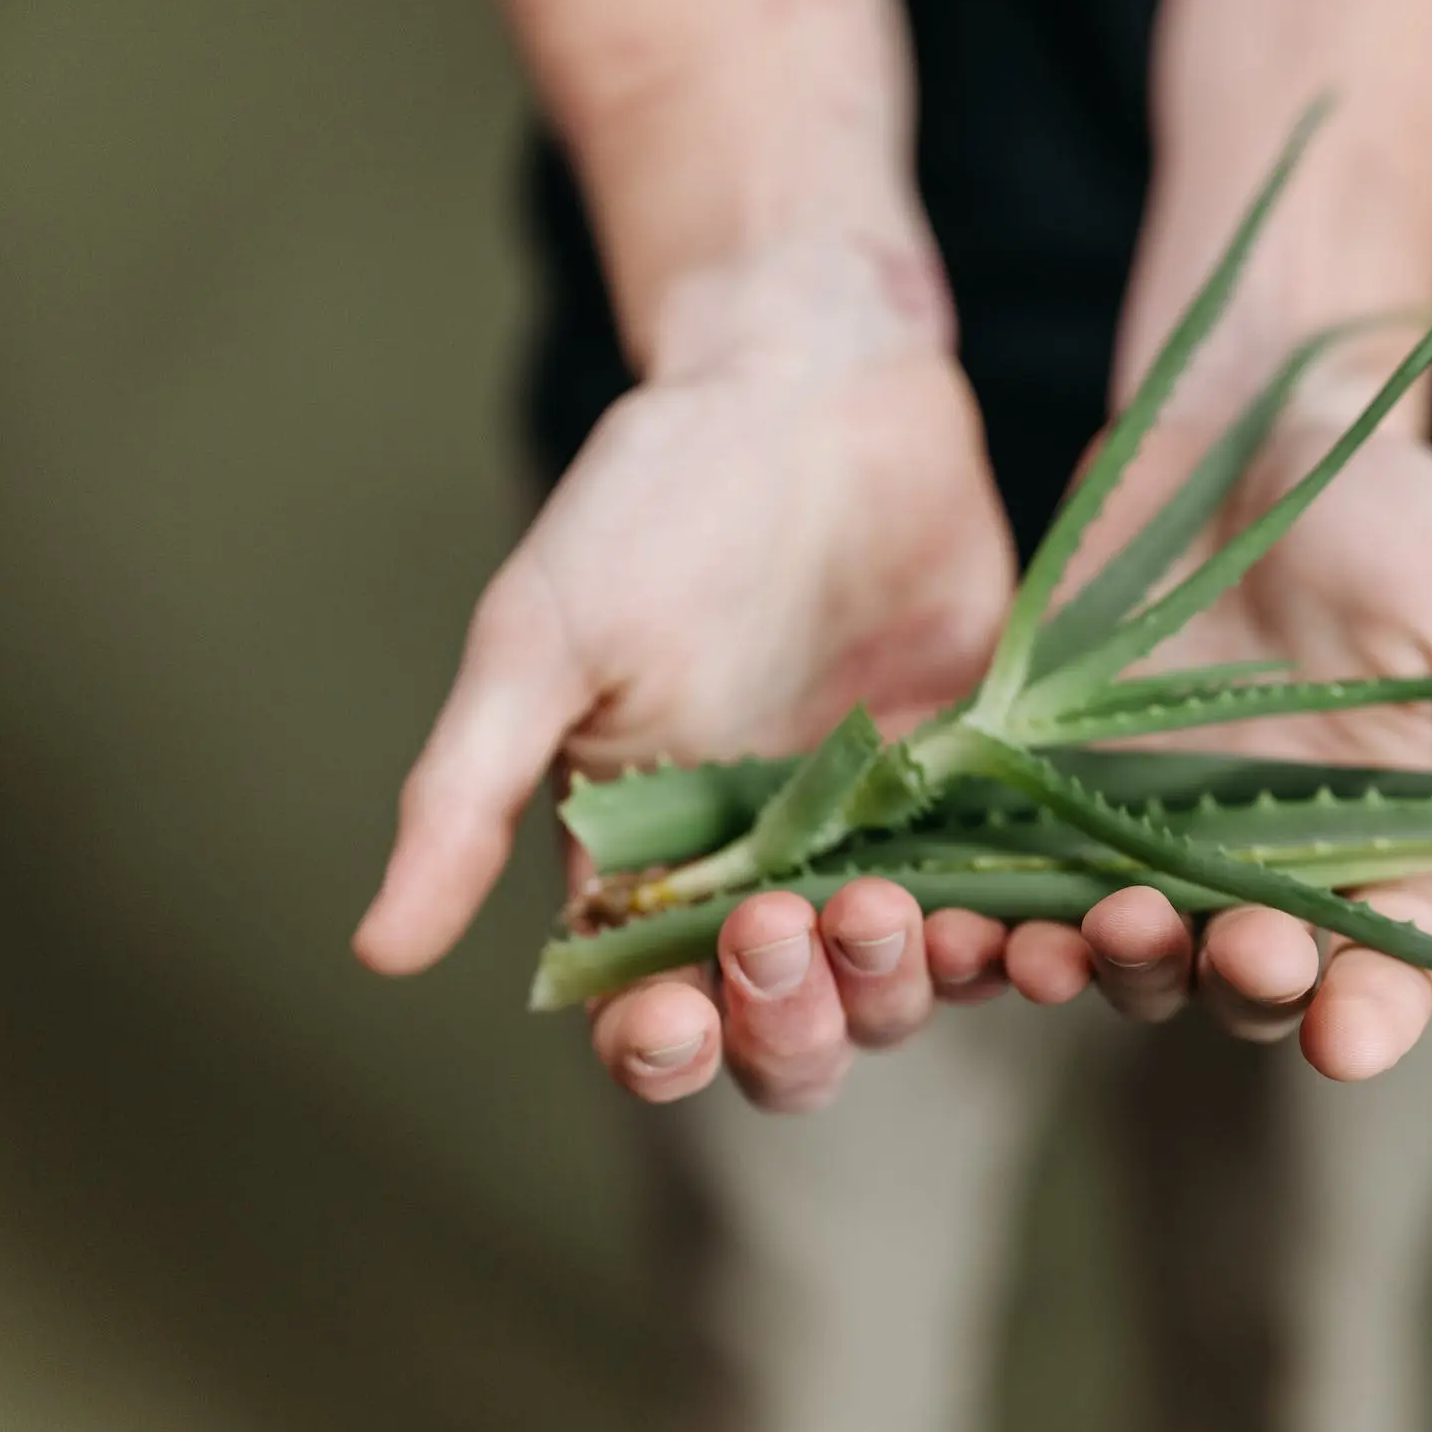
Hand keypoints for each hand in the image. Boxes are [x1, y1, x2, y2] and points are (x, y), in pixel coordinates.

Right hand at [353, 244, 1017, 1111]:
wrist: (813, 385)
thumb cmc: (652, 503)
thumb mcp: (541, 639)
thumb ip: (469, 795)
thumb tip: (376, 949)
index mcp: (648, 866)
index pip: (653, 1016)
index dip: (664, 1047)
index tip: (674, 1016)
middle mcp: (770, 878)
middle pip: (793, 1033)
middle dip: (793, 1019)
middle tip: (790, 927)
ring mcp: (887, 841)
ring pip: (909, 987)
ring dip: (909, 984)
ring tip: (908, 914)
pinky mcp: (991, 791)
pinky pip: (1019, 899)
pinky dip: (1036, 934)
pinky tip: (1056, 923)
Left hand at [966, 393, 1431, 1079]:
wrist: (1250, 428)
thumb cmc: (1390, 525)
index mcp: (1381, 848)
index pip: (1382, 971)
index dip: (1369, 1017)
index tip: (1347, 1039)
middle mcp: (1264, 865)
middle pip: (1248, 982)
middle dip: (1241, 984)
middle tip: (1237, 949)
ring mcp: (1149, 832)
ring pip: (1128, 952)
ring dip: (1107, 968)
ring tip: (1080, 945)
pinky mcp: (1050, 789)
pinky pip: (1017, 882)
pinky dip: (992, 923)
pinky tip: (967, 927)